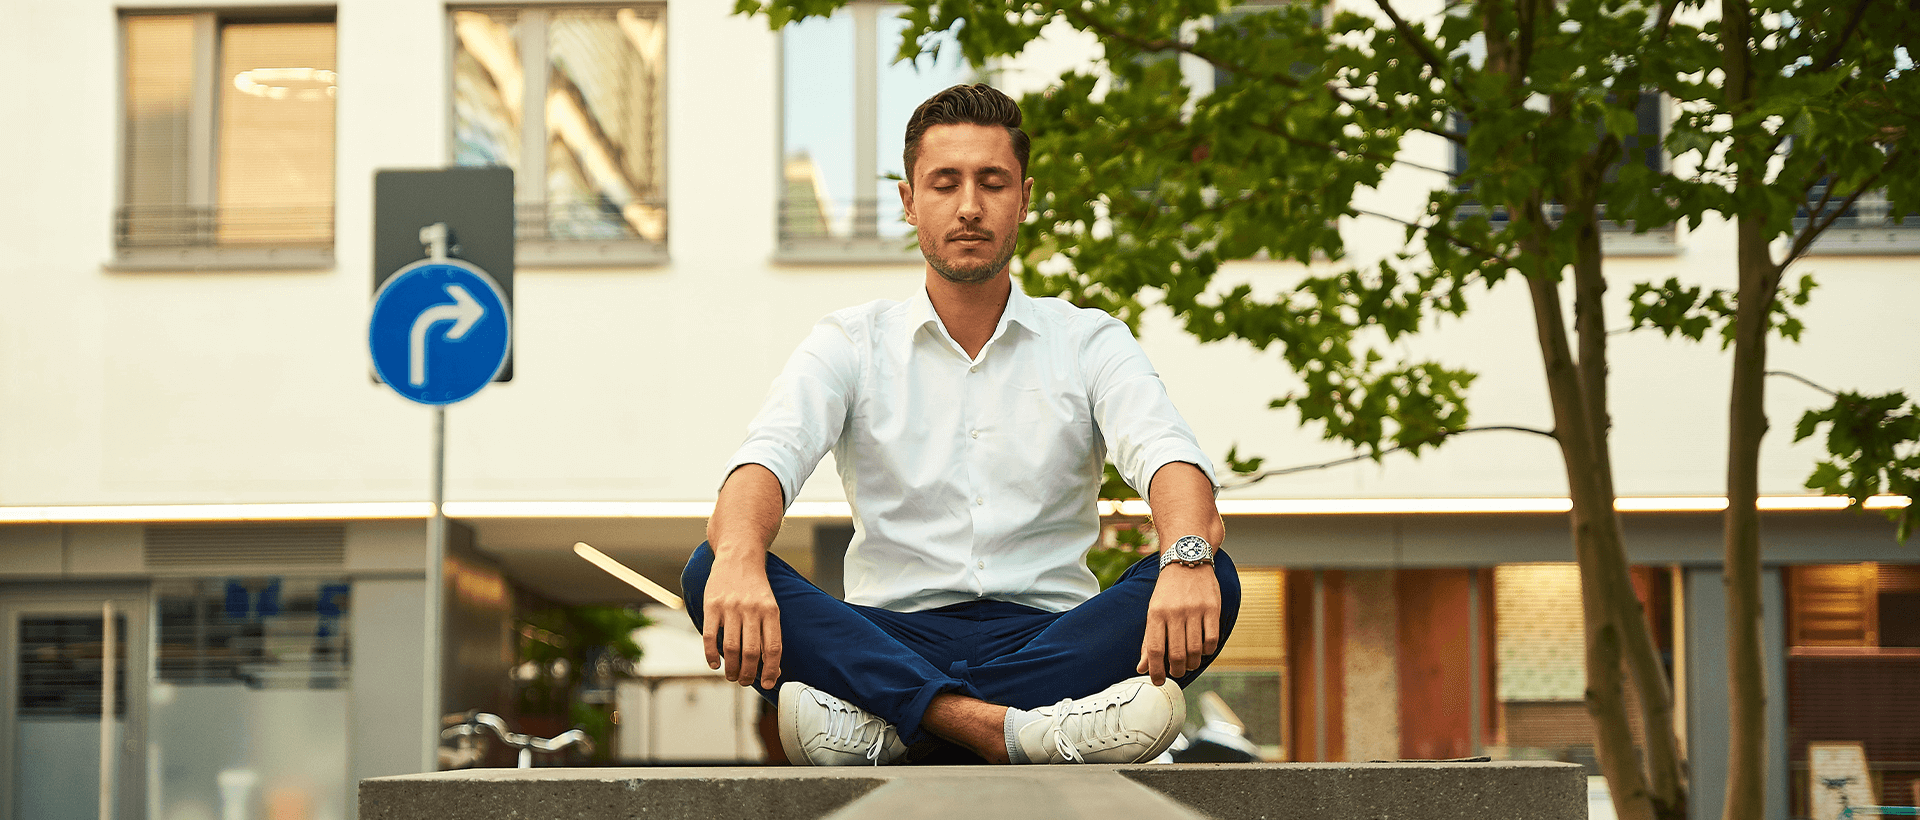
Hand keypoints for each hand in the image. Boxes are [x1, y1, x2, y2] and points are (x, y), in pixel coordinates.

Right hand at [701, 552, 782, 688]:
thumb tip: (774, 668)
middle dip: (749, 674)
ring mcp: (730, 607)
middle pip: (751, 652)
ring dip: (731, 668)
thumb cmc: (756, 587)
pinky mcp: (711, 605)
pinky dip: (711, 655)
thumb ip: (770, 632)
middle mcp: (751, 609)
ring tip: (732, 676)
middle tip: (746, 682)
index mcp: (771, 611)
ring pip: (730, 648)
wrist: (739, 555)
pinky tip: (714, 664)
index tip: (769, 683)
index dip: (771, 670)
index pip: (773, 647)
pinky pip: (709, 636)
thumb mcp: (770, 605)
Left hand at [1137, 563, 1220, 684]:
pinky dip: (1207, 651)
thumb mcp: (1153, 612)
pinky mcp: (1212, 608)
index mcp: (1156, 613)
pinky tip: (1202, 650)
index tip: (1157, 682)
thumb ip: (1149, 640)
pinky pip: (1212, 639)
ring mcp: (1195, 610)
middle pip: (1177, 654)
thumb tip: (1142, 668)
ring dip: (1192, 664)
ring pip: (1195, 650)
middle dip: (1176, 670)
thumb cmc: (1168, 591)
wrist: (1187, 560)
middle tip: (1176, 673)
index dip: (1156, 671)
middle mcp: (1175, 612)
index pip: (1155, 650)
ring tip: (1189, 664)